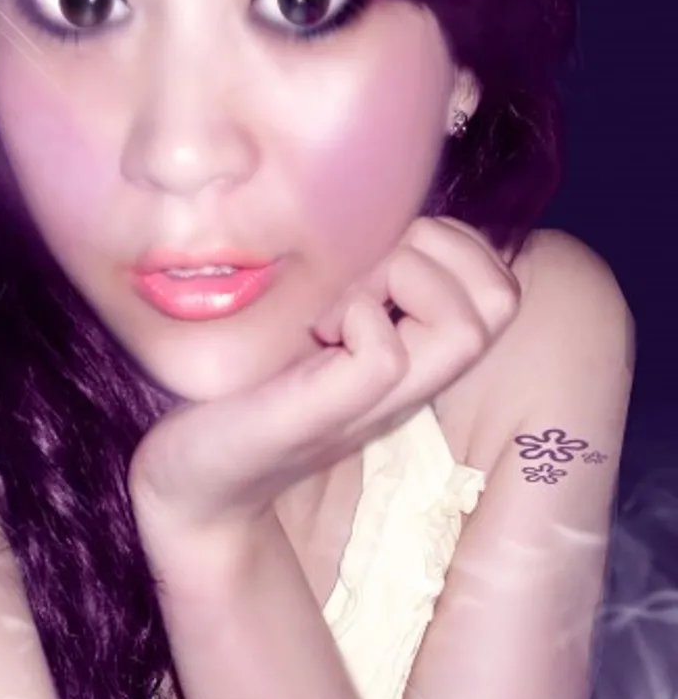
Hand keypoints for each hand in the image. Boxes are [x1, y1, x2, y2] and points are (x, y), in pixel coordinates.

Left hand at [129, 217, 520, 531]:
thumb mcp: (311, 325)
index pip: (499, 284)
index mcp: (412, 354)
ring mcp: (373, 401)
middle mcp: (409, 380)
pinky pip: (384, 356)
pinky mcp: (324, 413)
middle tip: (365, 272)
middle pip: (501, 299)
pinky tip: (316, 329)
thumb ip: (354, 284)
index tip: (379, 256)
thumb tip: (373, 219)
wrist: (198, 479)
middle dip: (440, 248)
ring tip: (339, 302)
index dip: (454, 243)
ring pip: (465, 327)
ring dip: (402, 280)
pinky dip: (355, 318)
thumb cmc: (248, 393)